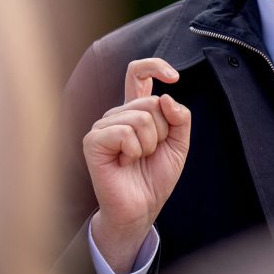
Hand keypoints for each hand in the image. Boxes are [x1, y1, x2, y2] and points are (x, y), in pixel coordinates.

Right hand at [83, 58, 190, 272]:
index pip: (138, 73)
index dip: (155, 66)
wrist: (142, 207)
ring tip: (138, 159)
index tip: (174, 76)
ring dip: (149, 144)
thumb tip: (166, 96)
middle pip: (151, 103)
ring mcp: (103, 125)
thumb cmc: (156, 176)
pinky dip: (134, 150)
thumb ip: (179, 117)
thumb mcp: (179, 144)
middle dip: (162, 131)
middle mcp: (118, 114)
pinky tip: (125, 162)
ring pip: (141, 118)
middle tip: (151, 152)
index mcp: (136, 110)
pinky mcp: (93, 140)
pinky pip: (125, 132)